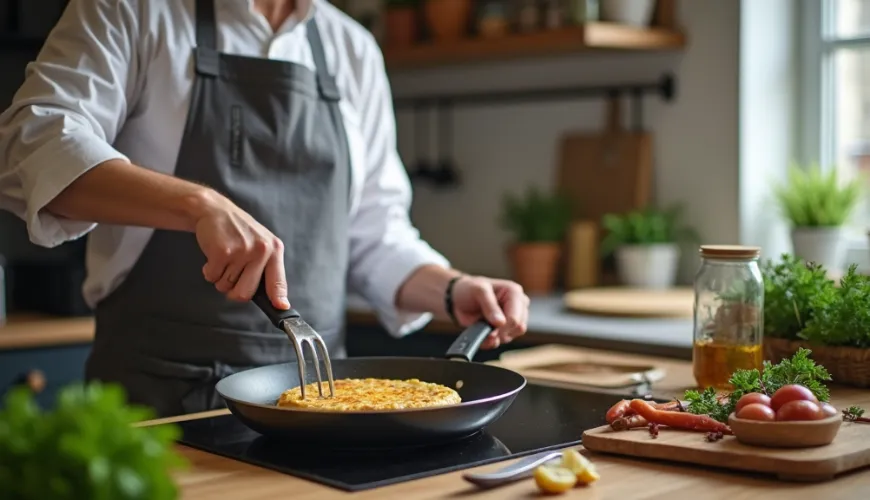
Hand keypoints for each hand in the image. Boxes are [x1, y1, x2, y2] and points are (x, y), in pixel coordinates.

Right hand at [193, 191, 289, 308]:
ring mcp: (242, 251)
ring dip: (220, 277)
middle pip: (246, 293)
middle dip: (234, 290)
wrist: (215, 210)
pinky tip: (213, 255)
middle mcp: (261, 251)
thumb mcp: (262, 244)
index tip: (281, 308)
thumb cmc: (239, 231)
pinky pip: (211, 278)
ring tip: (224, 258)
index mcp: (274, 250)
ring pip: (226, 286)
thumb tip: (278, 301)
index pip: (278, 281)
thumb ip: (268, 270)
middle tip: (231, 275)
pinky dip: (208, 271)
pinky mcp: (222, 252)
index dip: (278, 298)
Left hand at [450, 276, 529, 349]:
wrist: (459, 298)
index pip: (516, 317)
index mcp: (515, 293)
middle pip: (517, 328)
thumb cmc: (470, 289)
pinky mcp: (504, 329)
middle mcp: (517, 306)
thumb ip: (490, 306)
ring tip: (481, 323)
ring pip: (510, 336)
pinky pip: (501, 341)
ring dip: (494, 335)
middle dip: (499, 330)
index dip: (502, 325)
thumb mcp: (478, 291)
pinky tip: (481, 330)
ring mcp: (512, 319)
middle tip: (483, 324)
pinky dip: (490, 340)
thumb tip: (500, 323)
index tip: (488, 324)